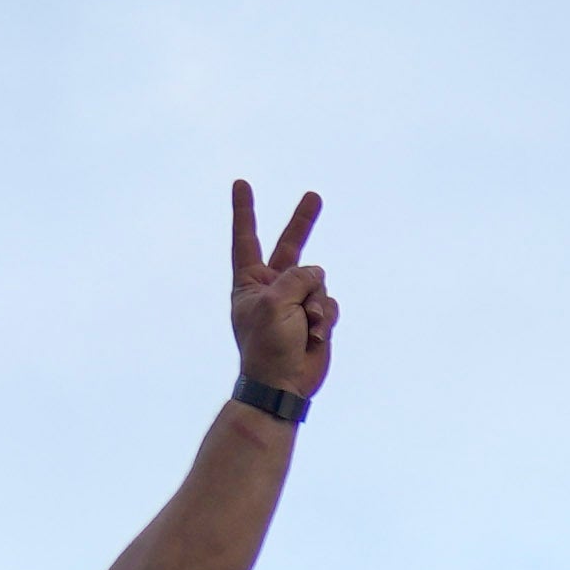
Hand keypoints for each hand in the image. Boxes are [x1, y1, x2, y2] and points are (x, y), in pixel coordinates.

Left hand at [228, 181, 337, 414]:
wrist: (282, 385)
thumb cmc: (267, 345)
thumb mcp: (275, 302)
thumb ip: (296, 277)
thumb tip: (316, 274)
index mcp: (250, 282)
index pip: (246, 238)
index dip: (245, 211)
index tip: (241, 184)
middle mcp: (273, 287)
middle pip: (290, 247)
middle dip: (303, 222)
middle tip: (314, 196)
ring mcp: (295, 301)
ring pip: (317, 281)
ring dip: (315, 303)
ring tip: (305, 327)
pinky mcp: (315, 317)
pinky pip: (328, 303)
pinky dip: (325, 318)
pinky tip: (315, 337)